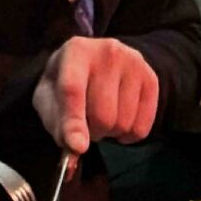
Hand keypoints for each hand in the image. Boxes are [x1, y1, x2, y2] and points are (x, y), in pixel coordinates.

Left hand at [33, 36, 158, 154]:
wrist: (96, 65)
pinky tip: (120, 119)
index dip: (74, 123)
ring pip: (123, 124)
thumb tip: (76, 149)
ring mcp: (134, 64)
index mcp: (76, 52)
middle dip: (92, 131)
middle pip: (103, 116)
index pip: (73, 91)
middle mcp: (108, 52)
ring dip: (110, 133)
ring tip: (104, 116)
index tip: (78, 147)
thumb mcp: (49, 101)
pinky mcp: (151, 80)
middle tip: (88, 121)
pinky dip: (129, 135)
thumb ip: (58, 125)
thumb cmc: (67, 86)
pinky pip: (141, 128)